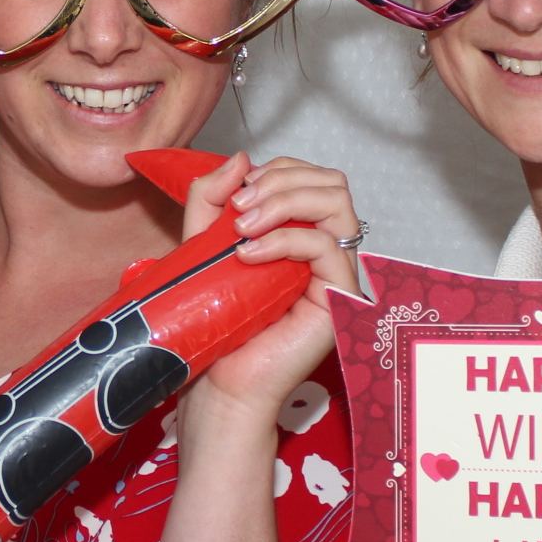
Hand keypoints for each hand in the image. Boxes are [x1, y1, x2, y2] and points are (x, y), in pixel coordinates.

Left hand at [178, 153, 360, 424]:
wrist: (218, 382)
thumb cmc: (215, 324)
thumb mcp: (202, 244)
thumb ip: (212, 199)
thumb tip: (241, 159)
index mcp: (301, 235)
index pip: (310, 177)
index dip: (276, 170)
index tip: (237, 193)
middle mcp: (326, 251)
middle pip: (331, 181)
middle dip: (281, 179)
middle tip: (240, 206)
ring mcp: (337, 273)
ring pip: (336, 203)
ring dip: (284, 201)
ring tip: (243, 227)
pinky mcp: (339, 298)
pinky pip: (326, 246)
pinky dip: (284, 240)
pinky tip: (248, 255)